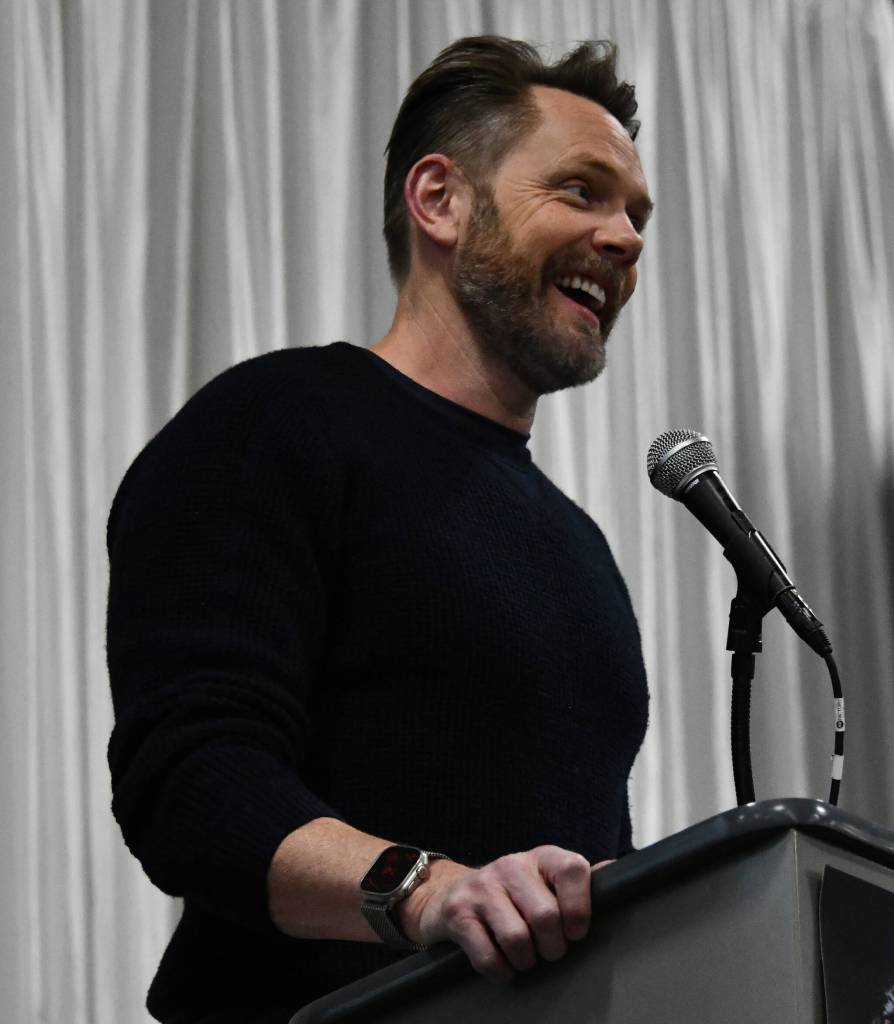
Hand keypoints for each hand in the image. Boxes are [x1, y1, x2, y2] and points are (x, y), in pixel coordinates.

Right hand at [398, 847, 609, 980]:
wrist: (450, 895)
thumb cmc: (512, 894)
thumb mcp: (545, 879)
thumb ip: (578, 880)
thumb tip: (617, 872)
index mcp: (541, 857)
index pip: (572, 869)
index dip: (580, 906)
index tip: (576, 931)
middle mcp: (511, 866)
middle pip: (546, 916)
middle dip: (552, 947)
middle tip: (548, 950)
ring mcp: (482, 887)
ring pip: (517, 939)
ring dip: (526, 961)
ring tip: (526, 957)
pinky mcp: (458, 914)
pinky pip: (488, 957)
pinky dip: (501, 972)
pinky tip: (502, 964)